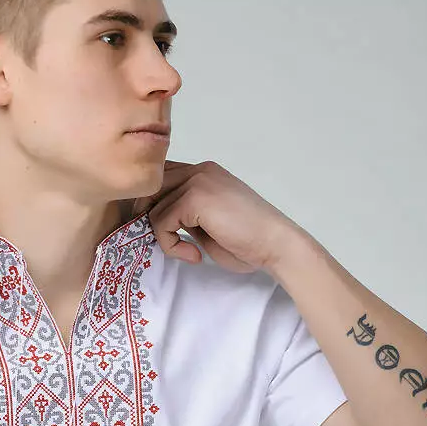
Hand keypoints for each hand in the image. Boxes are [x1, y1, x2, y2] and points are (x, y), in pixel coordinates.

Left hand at [130, 159, 305, 275]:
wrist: (275, 245)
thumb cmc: (247, 241)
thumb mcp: (207, 222)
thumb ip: (184, 214)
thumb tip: (153, 219)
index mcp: (204, 173)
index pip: (162, 180)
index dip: (154, 206)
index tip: (167, 234)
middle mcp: (199, 170)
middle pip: (151, 189)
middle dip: (151, 219)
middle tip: (170, 243)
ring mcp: (197, 181)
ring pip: (153, 208)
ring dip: (165, 238)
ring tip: (189, 252)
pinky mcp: (195, 198)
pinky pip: (161, 223)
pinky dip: (171, 245)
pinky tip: (193, 254)